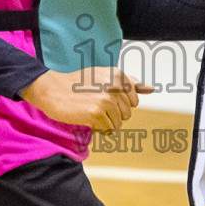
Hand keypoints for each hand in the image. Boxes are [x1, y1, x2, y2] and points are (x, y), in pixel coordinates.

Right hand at [21, 68, 154, 131]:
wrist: (52, 89)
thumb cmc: (78, 84)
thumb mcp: (104, 76)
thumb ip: (129, 83)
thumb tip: (152, 88)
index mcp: (118, 75)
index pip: (134, 100)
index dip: (119, 103)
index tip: (103, 97)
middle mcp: (114, 86)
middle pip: (127, 114)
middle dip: (113, 114)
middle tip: (95, 104)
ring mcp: (105, 100)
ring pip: (118, 123)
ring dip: (105, 122)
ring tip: (90, 111)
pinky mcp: (96, 114)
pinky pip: (107, 130)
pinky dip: (99, 128)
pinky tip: (87, 118)